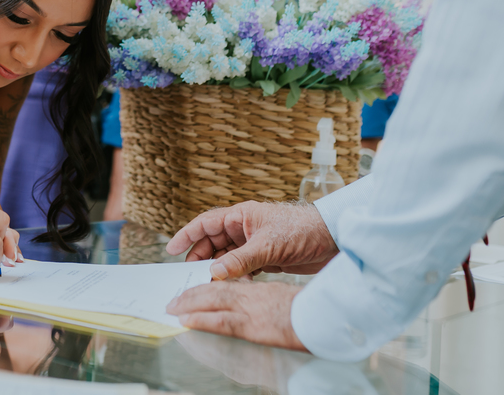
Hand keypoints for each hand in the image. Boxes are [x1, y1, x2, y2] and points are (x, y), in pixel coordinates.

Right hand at [165, 200, 336, 280]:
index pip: (205, 223)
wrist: (332, 239)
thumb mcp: (268, 245)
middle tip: (190, 276)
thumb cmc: (301, 230)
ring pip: (226, 258)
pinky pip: (241, 268)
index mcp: (241, 216)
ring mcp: (254, 244)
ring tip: (209, 285)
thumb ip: (240, 260)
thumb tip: (213, 273)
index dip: (186, 235)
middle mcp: (244, 228)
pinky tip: (232, 287)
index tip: (170, 249)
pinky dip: (235, 277)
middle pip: (212, 242)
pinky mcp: (265, 258)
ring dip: (218, 270)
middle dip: (201, 258)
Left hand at [167, 279, 304, 350]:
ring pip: (214, 302)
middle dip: (193, 296)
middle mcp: (254, 298)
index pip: (229, 287)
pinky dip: (202, 320)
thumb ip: (267, 303)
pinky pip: (222, 321)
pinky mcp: (254, 327)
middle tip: (175, 301)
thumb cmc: (314, 314)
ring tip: (174, 308)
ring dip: (191, 305)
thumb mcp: (287, 303)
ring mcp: (253, 311)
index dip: (209, 289)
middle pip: (216, 291)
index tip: (194, 293)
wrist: (328, 320)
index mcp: (263, 293)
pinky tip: (187, 321)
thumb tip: (255, 307)